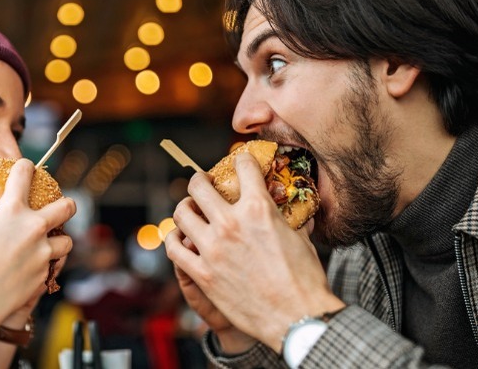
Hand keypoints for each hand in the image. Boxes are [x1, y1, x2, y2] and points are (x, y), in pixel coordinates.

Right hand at [0, 159, 74, 327]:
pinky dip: (45, 268)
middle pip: (66, 207)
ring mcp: (43, 252)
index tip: (28, 168)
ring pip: (67, 242)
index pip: (23, 175)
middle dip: (67, 205)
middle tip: (65, 206)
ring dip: (59, 243)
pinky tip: (32, 272)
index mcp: (10, 210)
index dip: (26, 169)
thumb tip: (2, 226)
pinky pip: (52, 267)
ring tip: (49, 247)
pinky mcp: (44, 275)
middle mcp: (32, 227)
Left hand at [166, 153, 343, 352]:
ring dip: (184, 208)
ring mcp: (213, 248)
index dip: (241, 160)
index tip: (238, 163)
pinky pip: (173, 249)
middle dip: (200, 180)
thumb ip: (289, 219)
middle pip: (199, 185)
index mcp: (259, 208)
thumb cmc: (304, 280)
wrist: (296, 318)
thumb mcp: (301, 238)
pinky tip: (179, 239)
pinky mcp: (202, 273)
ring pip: (181, 213)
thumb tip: (295, 209)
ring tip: (189, 210)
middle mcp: (231, 222)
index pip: (242, 167)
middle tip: (203, 184)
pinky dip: (173, 240)